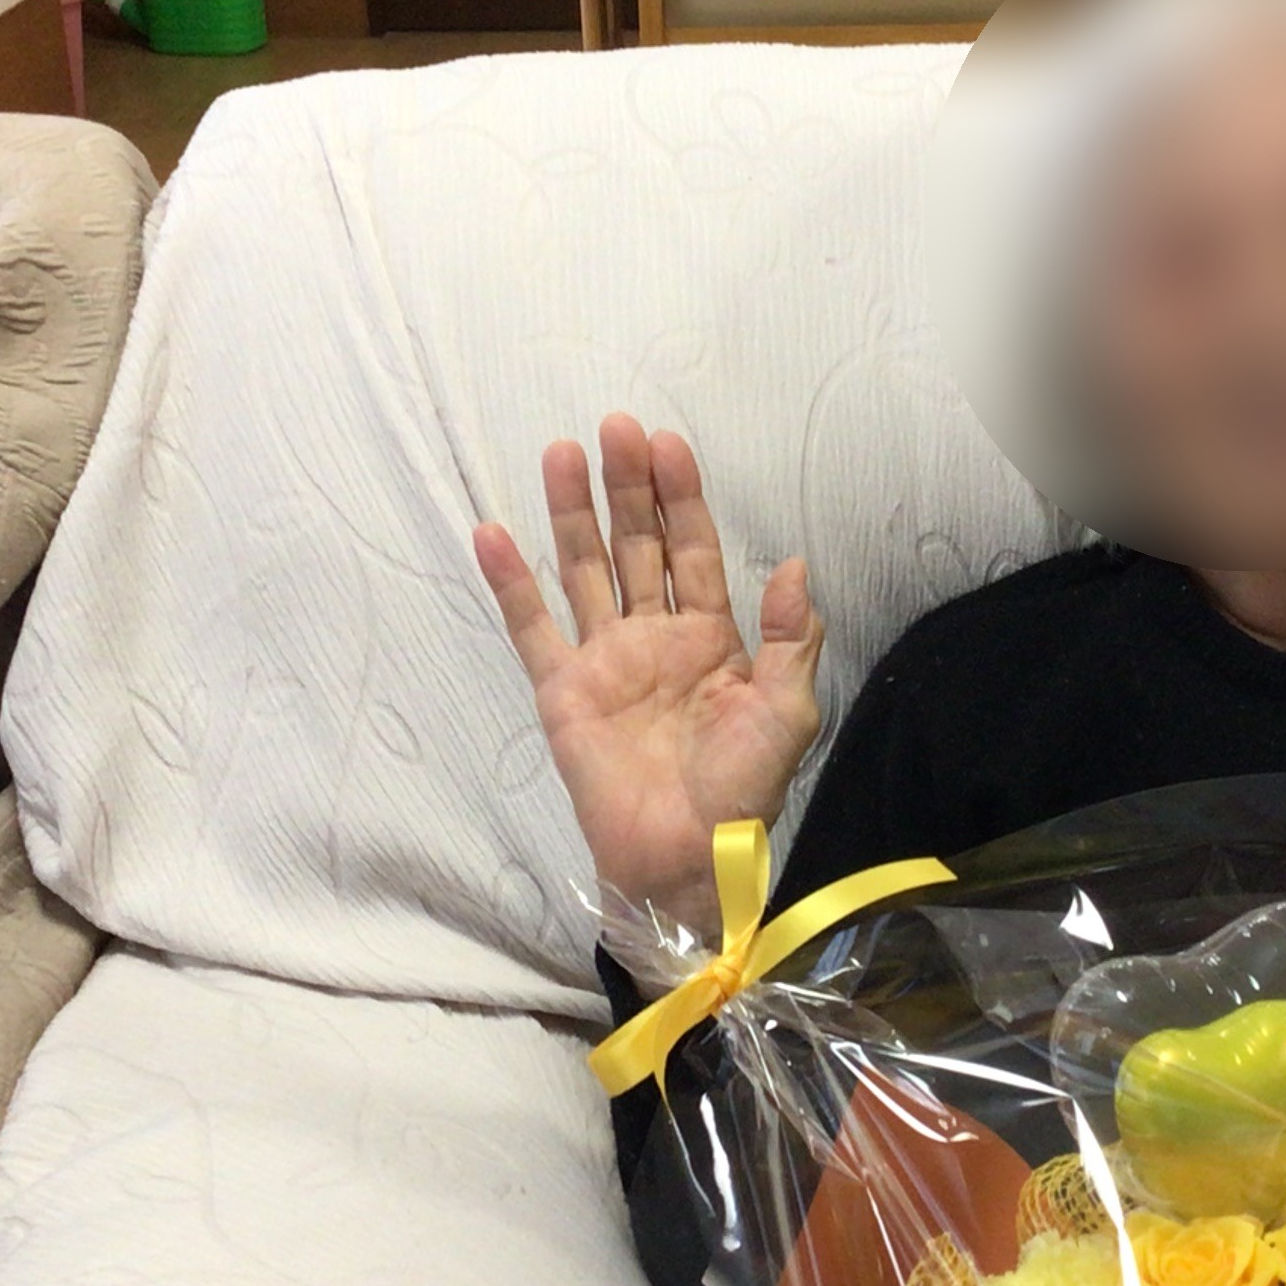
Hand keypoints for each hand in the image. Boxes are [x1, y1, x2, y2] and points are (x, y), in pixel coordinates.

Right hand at [472, 415, 824, 933]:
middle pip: (636, 545)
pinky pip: (531, 627)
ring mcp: (603, 660)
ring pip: (583, 569)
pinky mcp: (562, 691)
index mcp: (712, 637)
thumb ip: (793, 638)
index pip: (694, 549)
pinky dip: (511, 582)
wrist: (686, 858)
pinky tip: (491, 531)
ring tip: (559, 452)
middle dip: (627, 487)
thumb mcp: (789, 712)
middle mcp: (654, 636)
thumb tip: (794, 563)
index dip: (682, 498)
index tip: (669, 443)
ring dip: (572, 512)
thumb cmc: (743, 790)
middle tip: (614, 426)